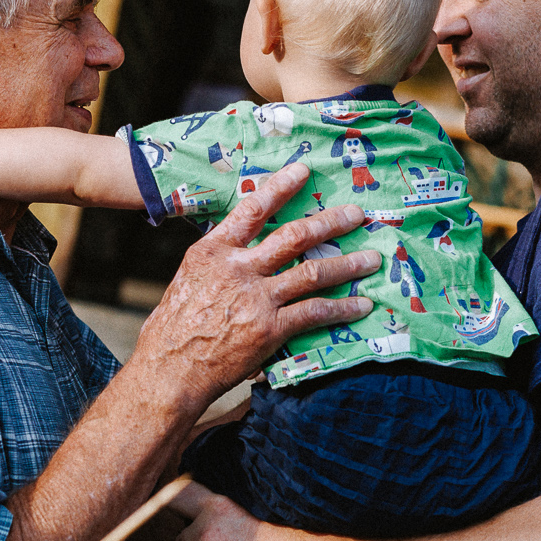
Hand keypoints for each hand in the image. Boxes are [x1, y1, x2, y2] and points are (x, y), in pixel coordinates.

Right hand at [135, 163, 378, 413]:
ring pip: (313, 272)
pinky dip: (342, 308)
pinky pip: (315, 312)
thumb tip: (242, 248)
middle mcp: (238, 269)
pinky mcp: (270, 329)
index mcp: (213, 251)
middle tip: (356, 214)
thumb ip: (219, 260)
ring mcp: (256, 299)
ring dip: (347, 264)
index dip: (281, 187)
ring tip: (371, 259)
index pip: (252, 208)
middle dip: (330, 222)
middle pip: (294, 236)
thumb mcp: (188, 279)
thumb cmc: (174, 329)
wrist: (169, 369)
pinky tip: (361, 305)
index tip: (304, 171)